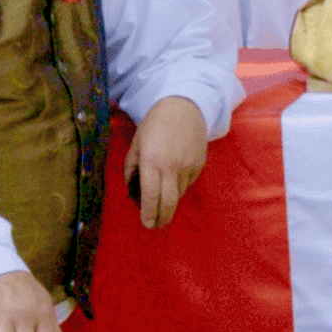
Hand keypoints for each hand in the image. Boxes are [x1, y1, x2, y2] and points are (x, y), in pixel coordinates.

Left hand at [129, 99, 209, 227]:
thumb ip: (132, 169)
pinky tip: (173, 180)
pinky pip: (187, 184)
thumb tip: (133, 192)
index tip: (146, 223)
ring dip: (169, 202)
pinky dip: (179, 188)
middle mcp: (171, 167)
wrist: (184, 107)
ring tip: (161, 201)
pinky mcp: (199, 165)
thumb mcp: (136, 144)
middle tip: (156, 224)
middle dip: (162, 218)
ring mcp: (188, 166)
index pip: (150, 196)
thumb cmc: (155, 124)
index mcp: (151, 161)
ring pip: (178, 195)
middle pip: (168, 203)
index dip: (148, 213)